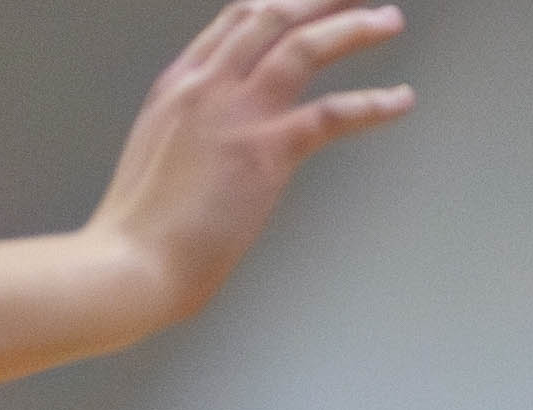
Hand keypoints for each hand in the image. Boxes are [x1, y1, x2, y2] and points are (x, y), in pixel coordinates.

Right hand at [82, 0, 414, 323]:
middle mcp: (206, 85)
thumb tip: (224, 139)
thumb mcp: (161, 155)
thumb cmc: (144, 228)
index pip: (234, 21)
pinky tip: (401, 100)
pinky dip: (374, 103)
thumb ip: (196, 131)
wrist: (131, 261)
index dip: (277, 2)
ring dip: (352, 28)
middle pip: (270, 14)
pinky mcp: (264, 152)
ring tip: (389, 19)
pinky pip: (331, 113)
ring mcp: (235, 114)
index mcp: (179, 85)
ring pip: (303, 46)